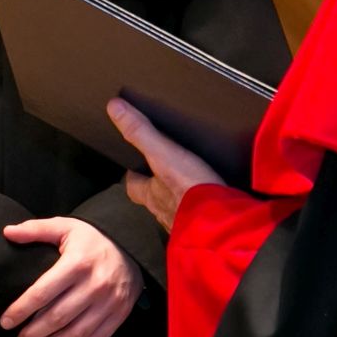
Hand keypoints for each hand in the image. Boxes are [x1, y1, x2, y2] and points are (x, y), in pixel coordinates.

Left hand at [0, 217, 139, 336]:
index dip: (20, 310)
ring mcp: (109, 303)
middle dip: (32, 333)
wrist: (131, 246)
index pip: (42, 293)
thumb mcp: (65, 226)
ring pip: (75, 335)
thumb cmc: (92, 238)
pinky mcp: (119, 315)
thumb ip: (35, 230)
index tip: (5, 322)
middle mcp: (94, 285)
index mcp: (77, 263)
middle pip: (57, 318)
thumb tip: (7, 232)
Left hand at [109, 98, 223, 232]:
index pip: (133, 186)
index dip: (132, 176)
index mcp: (152, 194)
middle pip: (154, 201)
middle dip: (157, 191)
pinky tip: (213, 208)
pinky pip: (200, 221)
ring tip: (188, 193)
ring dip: (179, 204)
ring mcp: (186, 223)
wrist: (222, 226)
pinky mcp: (209, 229)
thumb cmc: (190, 191)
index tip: (131, 169)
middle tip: (162, 180)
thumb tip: (113, 107)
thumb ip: (140, 133)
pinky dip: (203, 214)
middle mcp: (165, 212)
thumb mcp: (164, 155)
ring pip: (175, 212)